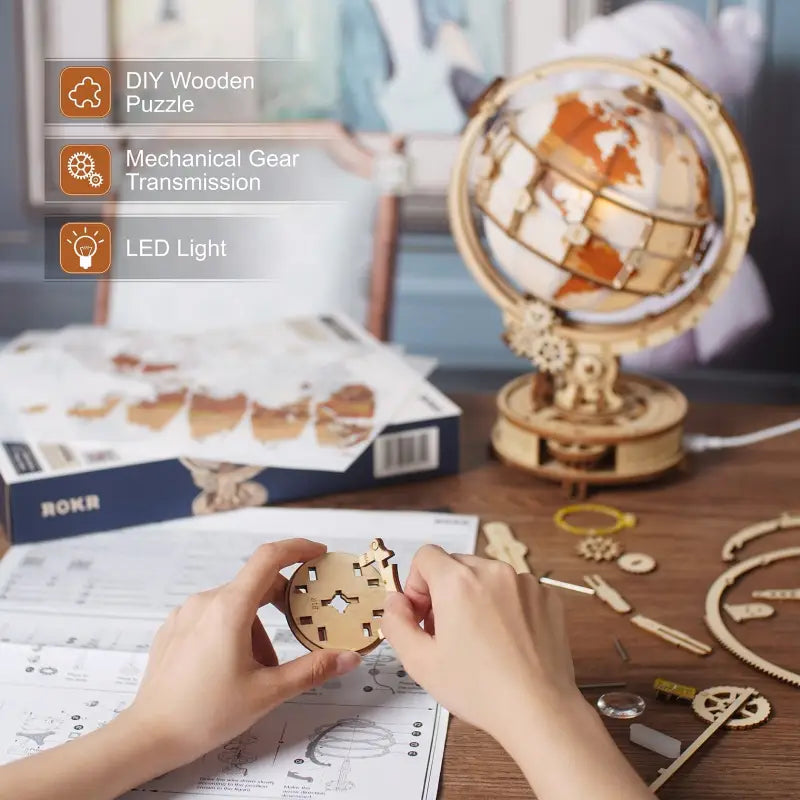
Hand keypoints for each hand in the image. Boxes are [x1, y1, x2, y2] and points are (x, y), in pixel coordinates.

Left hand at [125, 539, 361, 767]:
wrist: (149, 737)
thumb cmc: (205, 713)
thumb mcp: (268, 692)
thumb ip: (313, 670)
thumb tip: (349, 657)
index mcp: (230, 608)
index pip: (269, 558)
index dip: (298, 549)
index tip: (319, 554)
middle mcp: (206, 601)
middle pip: (256, 585)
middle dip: (282, 604)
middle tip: (301, 628)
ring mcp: (186, 613)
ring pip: (235, 605)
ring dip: (257, 627)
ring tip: (261, 669)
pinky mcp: (174, 628)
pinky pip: (213, 617)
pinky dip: (233, 632)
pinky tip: (232, 668)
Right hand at [381, 546, 578, 740]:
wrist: (539, 711)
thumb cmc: (480, 690)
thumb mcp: (419, 662)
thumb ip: (395, 622)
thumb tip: (395, 601)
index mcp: (458, 581)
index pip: (426, 556)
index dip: (416, 585)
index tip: (423, 616)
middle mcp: (493, 572)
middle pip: (456, 565)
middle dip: (444, 593)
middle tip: (446, 633)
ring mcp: (524, 583)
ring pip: (486, 577)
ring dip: (475, 598)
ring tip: (478, 641)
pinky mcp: (547, 597)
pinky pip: (515, 590)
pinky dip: (505, 607)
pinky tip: (506, 642)